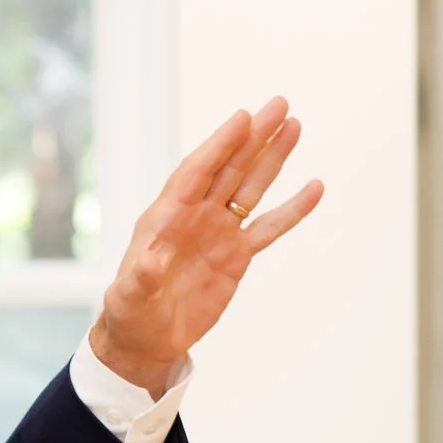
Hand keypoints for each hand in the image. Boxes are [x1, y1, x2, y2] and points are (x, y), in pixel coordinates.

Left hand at [89, 98, 323, 397]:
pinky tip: (314, 187)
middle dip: (253, 136)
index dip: (219, 145)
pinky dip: (292, 209)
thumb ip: (140, 278)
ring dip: (273, 159)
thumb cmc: (130, 313)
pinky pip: (269, 227)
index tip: (242, 118)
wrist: (147, 338)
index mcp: (166, 217)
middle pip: (229, 167)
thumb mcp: (129, 296)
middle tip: (279, 104)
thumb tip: (149, 262)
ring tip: (295, 126)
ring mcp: (218, 232)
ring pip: (251, 187)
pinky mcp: (237, 255)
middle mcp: (195, 216)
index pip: (196, 172)